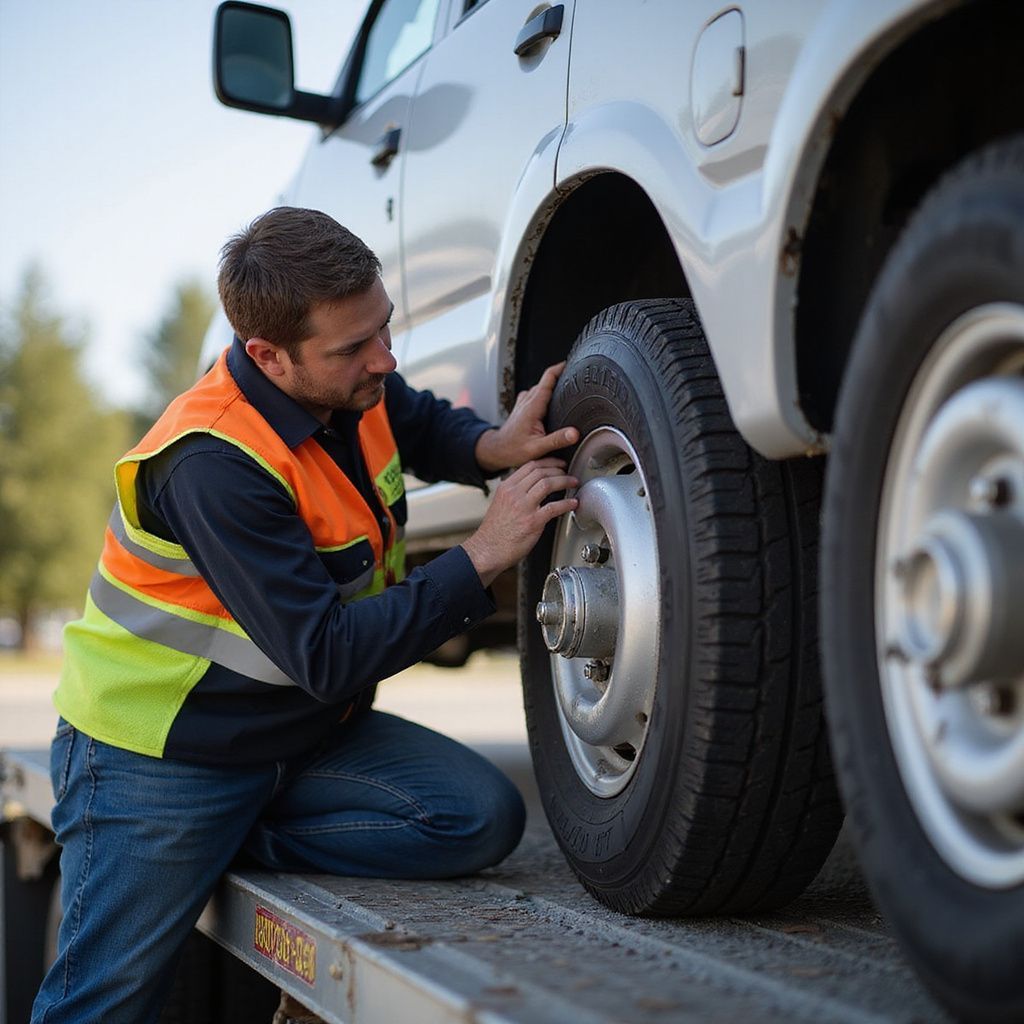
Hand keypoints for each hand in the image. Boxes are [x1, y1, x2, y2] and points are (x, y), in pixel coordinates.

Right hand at [461, 459, 577, 585]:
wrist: (487, 550)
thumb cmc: (494, 532)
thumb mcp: (500, 504)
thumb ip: (514, 494)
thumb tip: (530, 488)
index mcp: (506, 487)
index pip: (529, 466)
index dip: (547, 462)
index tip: (557, 464)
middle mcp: (514, 494)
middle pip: (540, 472)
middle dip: (558, 470)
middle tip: (568, 472)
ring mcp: (523, 507)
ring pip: (547, 484)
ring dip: (564, 481)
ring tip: (573, 483)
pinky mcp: (532, 522)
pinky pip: (554, 507)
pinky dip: (566, 503)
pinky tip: (573, 503)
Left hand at [475, 362, 578, 472]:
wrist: (496, 450)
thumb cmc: (513, 449)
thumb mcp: (537, 448)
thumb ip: (557, 440)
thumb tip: (574, 433)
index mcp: (533, 406)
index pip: (548, 379)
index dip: (560, 368)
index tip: (572, 363)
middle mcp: (527, 400)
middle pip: (546, 380)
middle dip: (561, 376)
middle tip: (577, 377)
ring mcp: (524, 401)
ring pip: (541, 386)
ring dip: (554, 383)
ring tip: (568, 386)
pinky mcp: (523, 405)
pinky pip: (537, 392)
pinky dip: (546, 391)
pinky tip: (553, 399)